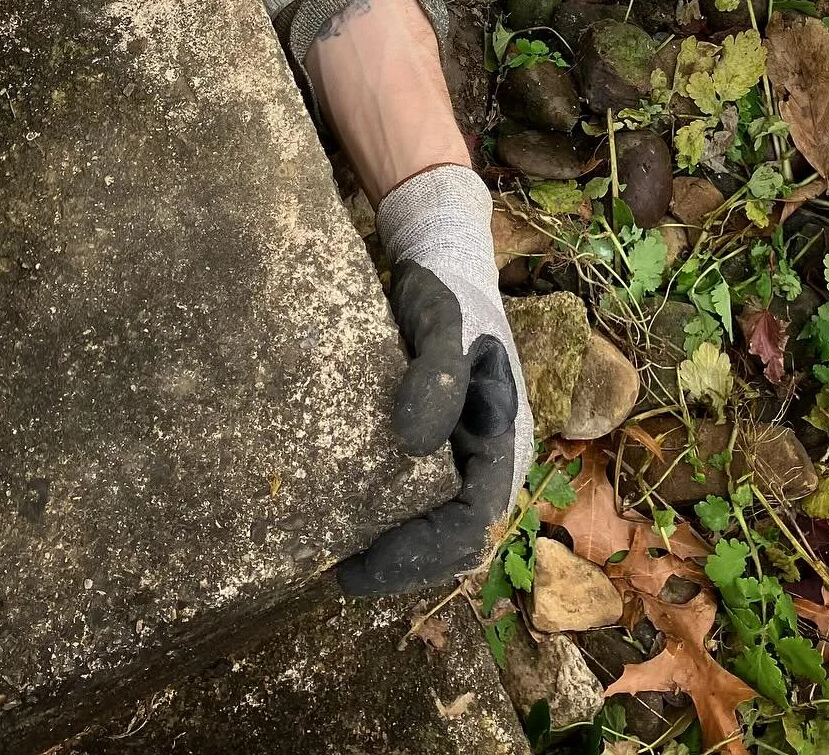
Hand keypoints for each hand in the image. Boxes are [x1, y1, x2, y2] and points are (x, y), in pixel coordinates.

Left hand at [337, 165, 533, 596]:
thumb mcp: (445, 322)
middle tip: (334, 569)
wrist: (438, 259)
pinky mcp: (423, 441)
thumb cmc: (450, 292)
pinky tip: (332, 509)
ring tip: (327, 551)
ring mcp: (453, 453)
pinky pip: (405, 490)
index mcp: (502, 443)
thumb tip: (412, 444)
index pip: (468, 526)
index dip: (418, 555)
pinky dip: (374, 509)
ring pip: (427, 520)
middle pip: (446, 538)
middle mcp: (480, 460)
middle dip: (397, 561)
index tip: (359, 564)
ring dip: (386, 542)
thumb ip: (436, 375)